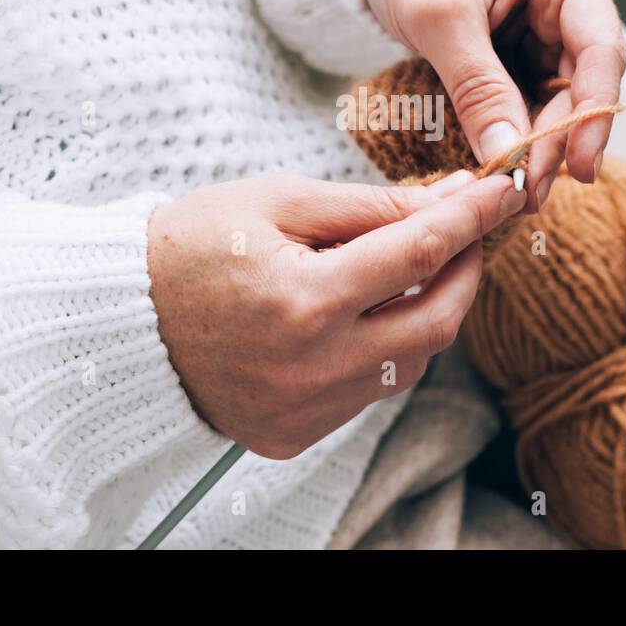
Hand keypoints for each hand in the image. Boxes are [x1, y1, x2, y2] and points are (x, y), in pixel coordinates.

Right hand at [146, 170, 522, 458]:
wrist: (121, 319)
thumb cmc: (195, 243)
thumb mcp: (278, 201)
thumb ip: (369, 207)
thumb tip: (448, 201)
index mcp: (302, 298)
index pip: (419, 252)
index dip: (472, 218)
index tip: (504, 190)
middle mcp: (310, 366)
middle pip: (435, 322)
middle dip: (466, 271)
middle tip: (467, 233)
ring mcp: (303, 410)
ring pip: (410, 363)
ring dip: (428, 312)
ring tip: (413, 268)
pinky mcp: (294, 436)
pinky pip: (370, 393)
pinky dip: (386, 350)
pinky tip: (367, 314)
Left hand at [352, 0, 625, 212]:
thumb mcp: (439, 15)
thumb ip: (477, 86)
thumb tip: (508, 155)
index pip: (599, 49)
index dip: (594, 112)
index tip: (580, 166)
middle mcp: (571, 0)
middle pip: (584, 82)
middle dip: (559, 140)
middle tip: (529, 192)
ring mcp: (548, 29)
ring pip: (559, 100)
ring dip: (541, 146)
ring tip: (518, 192)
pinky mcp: (522, 53)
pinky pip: (530, 102)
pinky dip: (519, 134)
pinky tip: (505, 167)